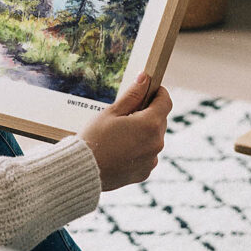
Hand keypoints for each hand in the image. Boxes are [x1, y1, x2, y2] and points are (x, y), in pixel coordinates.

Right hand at [78, 73, 171, 190]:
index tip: (150, 89)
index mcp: (150, 124)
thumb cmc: (95, 137)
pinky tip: (119, 149)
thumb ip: (132, 95)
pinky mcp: (145, 172)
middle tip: (126, 113)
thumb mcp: (112, 112)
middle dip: (147, 113)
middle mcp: (156, 143)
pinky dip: (138, 149)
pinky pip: (147, 155)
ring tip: (119, 134)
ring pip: (153, 138)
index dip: (159, 93)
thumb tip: (145, 78)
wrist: (84, 170)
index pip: (165, 102)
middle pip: (160, 120)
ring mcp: (152, 159)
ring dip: (143, 132)